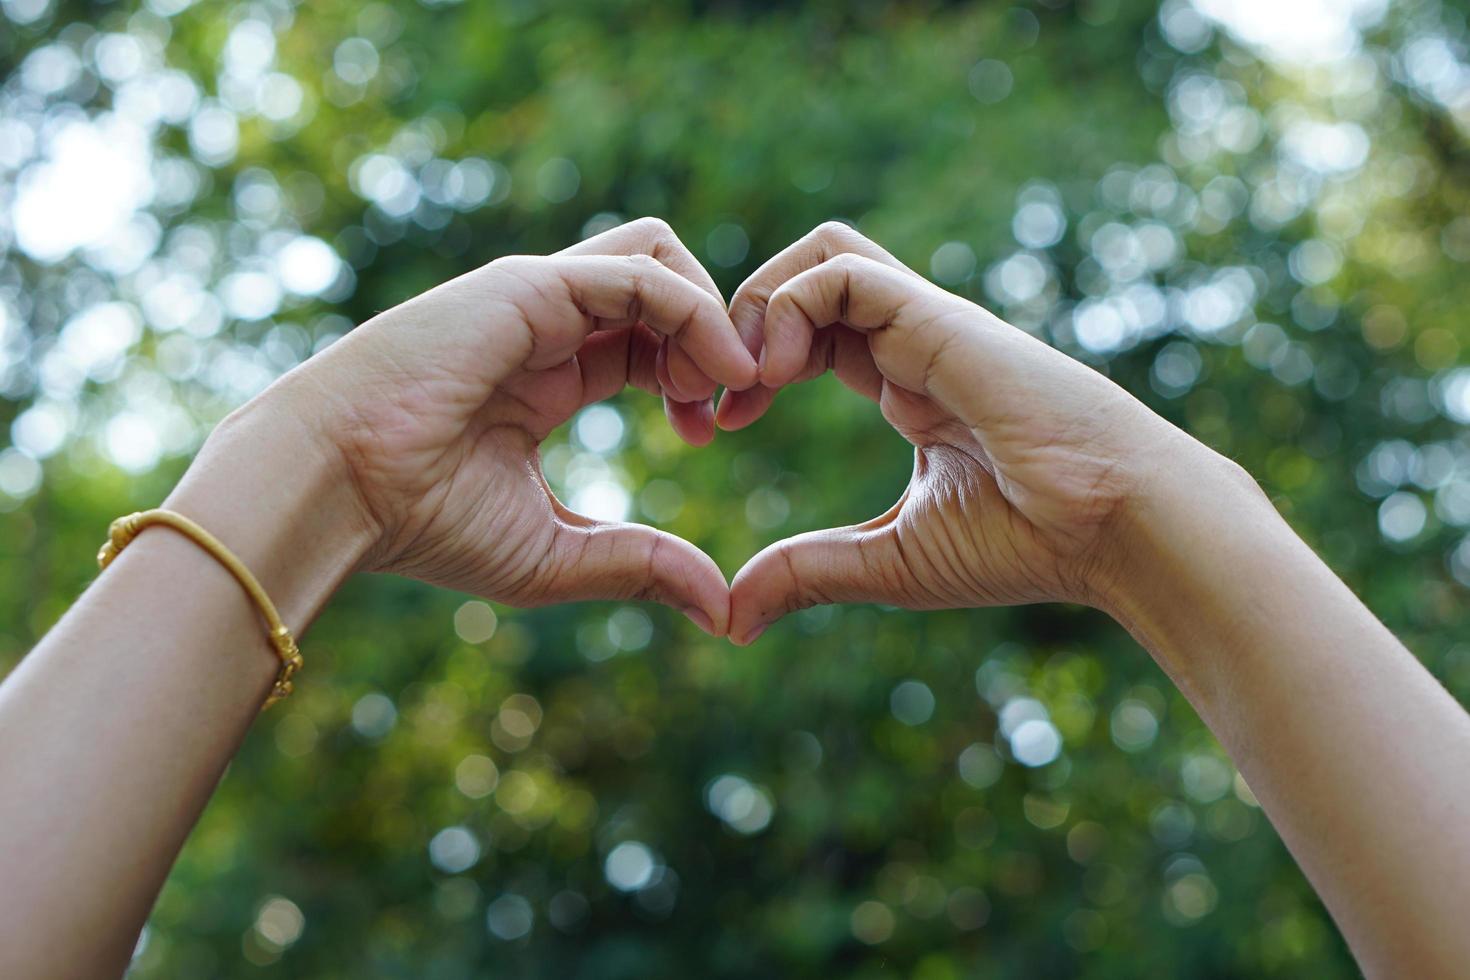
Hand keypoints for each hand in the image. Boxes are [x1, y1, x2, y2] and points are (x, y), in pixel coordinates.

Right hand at [270, 218, 755, 633]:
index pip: (648, 339)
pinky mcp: (528, 286)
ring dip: (711, 312)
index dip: (697, 373)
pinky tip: (713, 374)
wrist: (335, 492)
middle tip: (732, 404)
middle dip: (716, 335)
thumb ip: (639, 565)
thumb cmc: (422, 524)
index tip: (710, 433)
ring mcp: (536, 296)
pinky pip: (639, 273)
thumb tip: (723, 611)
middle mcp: (546, 323)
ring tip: (723, 384)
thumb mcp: (555, 554)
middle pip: (663, 281)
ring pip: (657, 251)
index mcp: (548, 374)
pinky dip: (695, 313)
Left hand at [719, 222, 1215, 643]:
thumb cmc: (1026, 545)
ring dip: (757, 303)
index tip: (713, 428)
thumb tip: (729, 617)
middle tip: (702, 396)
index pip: (807, 334)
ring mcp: (927, 324)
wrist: (1116, 530)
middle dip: (735, 321)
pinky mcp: (940, 318)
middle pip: (806, 277)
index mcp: (904, 385)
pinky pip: (845, 270)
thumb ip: (808, 571)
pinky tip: (775, 376)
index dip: (744, 367)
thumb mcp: (888, 561)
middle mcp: (912, 344)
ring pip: (822, 253)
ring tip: (737, 383)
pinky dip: (791, 307)